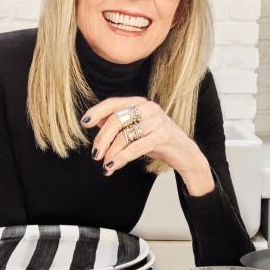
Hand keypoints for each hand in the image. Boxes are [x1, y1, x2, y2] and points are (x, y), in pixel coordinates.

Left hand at [81, 97, 214, 194]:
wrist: (185, 154)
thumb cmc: (157, 140)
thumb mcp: (136, 130)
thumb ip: (118, 124)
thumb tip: (93, 122)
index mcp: (139, 103)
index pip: (113, 103)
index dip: (97, 112)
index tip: (84, 123)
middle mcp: (148, 107)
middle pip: (116, 120)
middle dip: (102, 139)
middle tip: (95, 155)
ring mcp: (157, 120)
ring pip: (124, 135)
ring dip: (111, 153)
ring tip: (106, 165)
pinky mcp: (162, 135)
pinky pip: (135, 147)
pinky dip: (121, 158)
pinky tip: (113, 166)